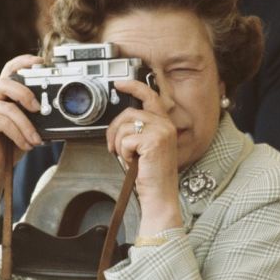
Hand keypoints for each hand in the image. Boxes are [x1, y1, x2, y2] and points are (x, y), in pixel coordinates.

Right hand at [0, 55, 44, 203]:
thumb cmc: (6, 151)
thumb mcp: (25, 130)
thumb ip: (33, 117)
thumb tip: (54, 111)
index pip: (8, 70)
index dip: (23, 62)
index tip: (40, 62)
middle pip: (6, 82)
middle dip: (26, 93)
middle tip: (39, 109)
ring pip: (9, 107)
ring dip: (27, 125)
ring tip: (36, 140)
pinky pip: (3, 121)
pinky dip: (19, 134)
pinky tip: (26, 145)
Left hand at [106, 79, 181, 235]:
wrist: (159, 195)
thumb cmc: (151, 175)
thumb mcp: (145, 147)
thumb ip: (139, 130)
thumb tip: (121, 122)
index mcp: (165, 124)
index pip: (150, 96)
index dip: (133, 86)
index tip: (120, 83)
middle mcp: (165, 125)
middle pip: (129, 113)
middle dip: (114, 129)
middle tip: (114, 146)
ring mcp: (161, 132)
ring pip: (125, 126)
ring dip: (119, 144)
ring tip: (128, 157)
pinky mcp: (153, 141)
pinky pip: (125, 140)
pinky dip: (123, 153)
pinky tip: (133, 162)